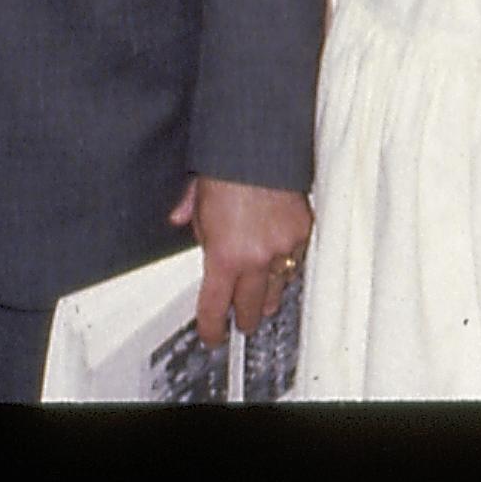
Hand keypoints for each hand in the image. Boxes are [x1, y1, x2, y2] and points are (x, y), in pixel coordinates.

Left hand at [169, 176, 310, 347]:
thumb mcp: (198, 198)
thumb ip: (191, 219)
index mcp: (223, 257)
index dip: (211, 329)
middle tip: (240, 322)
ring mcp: (282, 248)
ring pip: (278, 291)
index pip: (215, 308)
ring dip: (267, 296)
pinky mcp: (302, 233)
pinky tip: (280, 266)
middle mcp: (255, 259)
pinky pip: (295, 263)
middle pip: (251, 309)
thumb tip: (178, 220)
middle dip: (243, 319)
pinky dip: (287, 266)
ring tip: (262, 300)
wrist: (260, 146)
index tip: (212, 335)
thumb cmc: (227, 169)